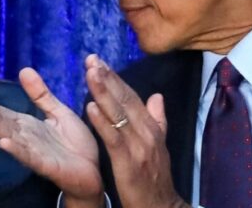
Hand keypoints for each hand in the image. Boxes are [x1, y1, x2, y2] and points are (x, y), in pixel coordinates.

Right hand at [0, 67, 104, 206]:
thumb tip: (24, 70)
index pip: (1, 111)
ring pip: (9, 137)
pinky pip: (28, 156)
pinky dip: (15, 150)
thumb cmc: (75, 143)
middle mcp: (25, 137)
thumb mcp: (58, 111)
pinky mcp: (45, 165)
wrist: (94, 170)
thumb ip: (41, 94)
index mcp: (27, 124)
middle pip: (0, 122)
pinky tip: (2, 143)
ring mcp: (33, 152)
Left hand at [84, 54, 188, 207]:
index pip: (132, 97)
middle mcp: (146, 133)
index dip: (116, 79)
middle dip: (108, 78)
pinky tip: (90, 108)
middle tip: (92, 59)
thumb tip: (156, 96)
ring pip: (119, 114)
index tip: (101, 61)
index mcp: (151, 128)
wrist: (161, 207)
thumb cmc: (155, 178)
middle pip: (125, 100)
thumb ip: (157, 120)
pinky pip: (113, 139)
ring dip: (103, 92)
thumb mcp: (159, 146)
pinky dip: (102, 122)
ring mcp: (139, 147)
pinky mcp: (128, 163)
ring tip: (90, 73)